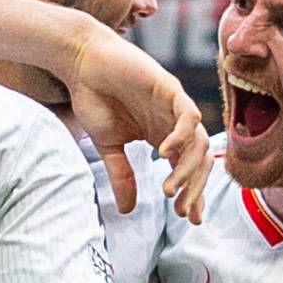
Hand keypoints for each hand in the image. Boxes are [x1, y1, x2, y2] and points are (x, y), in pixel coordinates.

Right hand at [60, 28, 208, 210]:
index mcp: (163, 136)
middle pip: (200, 159)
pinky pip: (188, 115)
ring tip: (169, 190)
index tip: (190, 219)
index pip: (188, 168)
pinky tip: (163, 153)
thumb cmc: (94, 98)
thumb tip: (127, 210)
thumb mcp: (108, 146)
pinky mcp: (170, 88)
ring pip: (199, 142)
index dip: (194, 193)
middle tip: (184, 212)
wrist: (81, 63)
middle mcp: (174, 123)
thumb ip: (121, 174)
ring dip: (187, 169)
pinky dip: (181, 136)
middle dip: (195, 188)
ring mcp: (175, 105)